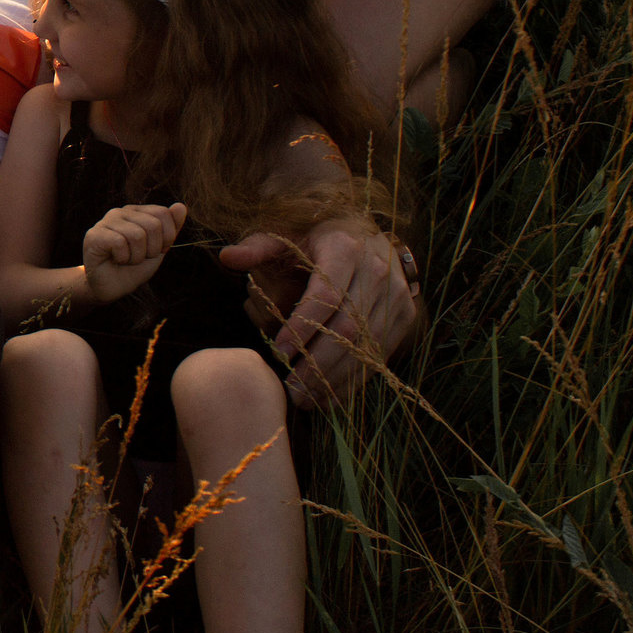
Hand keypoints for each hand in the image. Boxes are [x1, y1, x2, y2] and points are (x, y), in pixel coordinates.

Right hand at [80, 202, 186, 303]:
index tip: (155, 250)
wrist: (111, 289)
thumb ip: (171, 228)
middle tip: (138, 257)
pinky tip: (115, 260)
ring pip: (137, 235)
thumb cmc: (133, 268)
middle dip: (151, 249)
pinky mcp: (94, 235)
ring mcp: (105, 222)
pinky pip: (120, 243)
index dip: (166, 238)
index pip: (163, 213)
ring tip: (126, 260)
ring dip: (136, 256)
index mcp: (136, 212)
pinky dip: (123, 258)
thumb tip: (181, 206)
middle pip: (153, 225)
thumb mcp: (159, 249)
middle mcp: (120, 212)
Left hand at [223, 219, 423, 408]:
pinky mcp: (404, 316)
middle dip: (317, 361)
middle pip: (348, 326)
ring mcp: (395, 295)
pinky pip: (379, 353)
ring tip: (305, 397)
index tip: (280, 351)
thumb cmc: (317, 239)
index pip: (326, 294)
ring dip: (335, 376)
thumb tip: (227, 258)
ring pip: (366, 345)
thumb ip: (258, 247)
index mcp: (345, 247)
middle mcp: (377, 270)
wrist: (369, 237)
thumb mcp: (288, 235)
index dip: (303, 325)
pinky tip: (329, 396)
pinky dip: (354, 378)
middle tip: (291, 386)